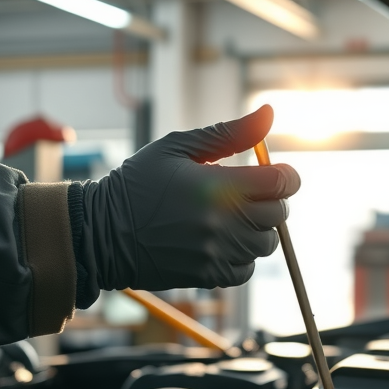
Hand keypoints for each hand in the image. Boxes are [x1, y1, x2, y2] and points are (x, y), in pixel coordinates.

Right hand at [80, 105, 298, 296]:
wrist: (102, 231)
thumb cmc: (139, 182)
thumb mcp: (178, 147)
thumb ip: (229, 133)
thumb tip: (269, 114)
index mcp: (219, 187)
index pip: (281, 183)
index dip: (285, 176)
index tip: (274, 174)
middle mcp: (224, 223)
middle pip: (278, 214)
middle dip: (270, 200)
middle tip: (246, 194)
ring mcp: (217, 253)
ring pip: (266, 243)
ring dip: (257, 229)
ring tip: (229, 217)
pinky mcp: (209, 275)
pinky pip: (247, 268)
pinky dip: (242, 256)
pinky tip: (220, 240)